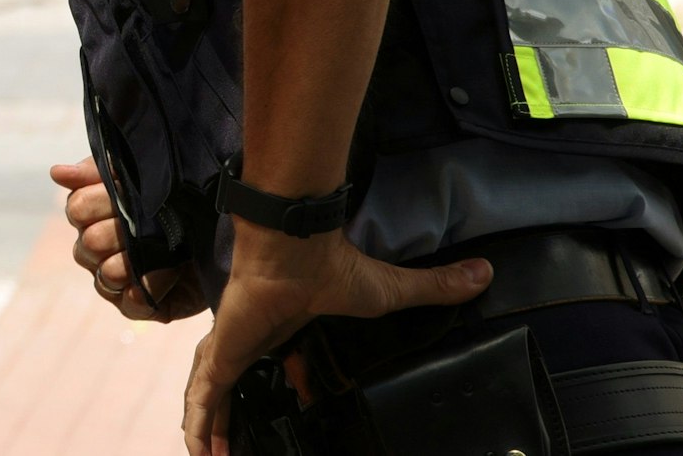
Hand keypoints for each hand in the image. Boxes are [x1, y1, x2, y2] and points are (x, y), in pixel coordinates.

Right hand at [50, 158, 205, 322]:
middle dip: (122, 229)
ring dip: (137, 259)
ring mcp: (112, 280)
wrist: (223, 229)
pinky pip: (132, 302)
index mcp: (90, 216)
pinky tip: (171, 272)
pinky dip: (151, 286)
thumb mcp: (139, 174)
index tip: (128, 188)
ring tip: (166, 248)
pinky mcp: (137, 306)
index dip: (102, 200)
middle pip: (89, 243)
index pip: (77, 209)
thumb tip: (56, 173)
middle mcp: (95, 250)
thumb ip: (96, 171)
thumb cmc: (176, 198)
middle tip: (152, 219)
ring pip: (107, 273)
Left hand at [180, 224, 491, 455]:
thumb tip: (483, 274)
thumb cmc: (330, 266)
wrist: (293, 247)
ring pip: (211, 396)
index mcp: (281, 328)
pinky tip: (199, 451)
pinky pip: (204, 398)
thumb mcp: (388, 293)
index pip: (275, 361)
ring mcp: (231, 346)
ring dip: (211, 428)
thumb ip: (431, 288)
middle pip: (232, 383)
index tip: (295, 404)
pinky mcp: (221, 353)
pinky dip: (200, 425)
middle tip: (237, 446)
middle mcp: (250, 338)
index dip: (283, 384)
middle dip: (232, 413)